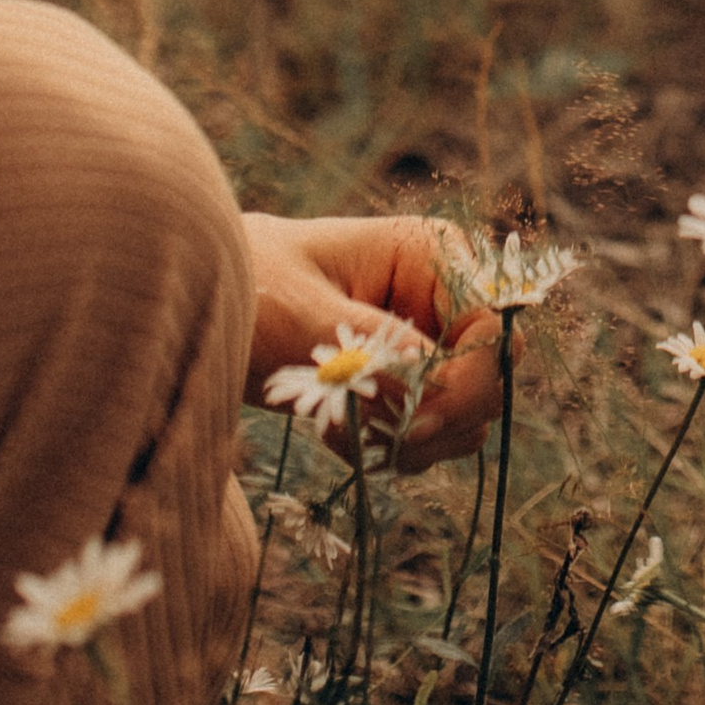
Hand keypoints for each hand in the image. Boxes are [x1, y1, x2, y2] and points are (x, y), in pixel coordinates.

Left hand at [242, 212, 513, 472]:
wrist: (209, 310)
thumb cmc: (249, 287)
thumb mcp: (300, 315)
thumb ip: (370, 350)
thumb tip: (434, 395)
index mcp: (434, 255)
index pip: (495, 326)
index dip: (471, 382)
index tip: (415, 425)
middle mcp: (445, 300)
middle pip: (490, 380)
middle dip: (433, 420)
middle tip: (358, 429)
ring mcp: (431, 346)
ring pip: (464, 420)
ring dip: (404, 441)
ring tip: (334, 424)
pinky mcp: (409, 386)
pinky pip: (430, 439)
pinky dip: (387, 449)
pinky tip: (333, 429)